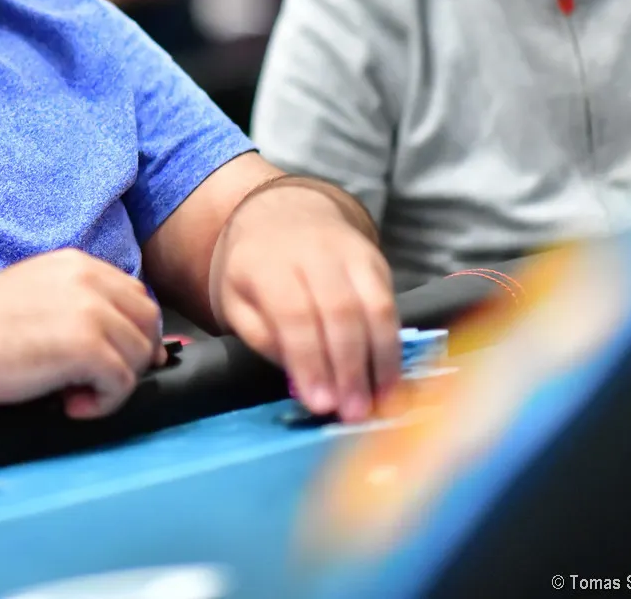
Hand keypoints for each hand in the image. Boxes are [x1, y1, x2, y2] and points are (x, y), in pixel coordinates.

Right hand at [0, 249, 165, 419]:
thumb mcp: (37, 294)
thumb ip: (78, 303)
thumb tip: (122, 339)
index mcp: (76, 263)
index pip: (135, 294)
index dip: (132, 331)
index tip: (114, 359)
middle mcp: (88, 279)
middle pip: (148, 321)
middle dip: (133, 357)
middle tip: (98, 381)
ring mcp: (90, 311)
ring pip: (140, 354)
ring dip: (115, 383)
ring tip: (74, 394)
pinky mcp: (86, 346)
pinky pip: (123, 383)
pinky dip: (103, 404)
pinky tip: (69, 405)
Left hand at [210, 183, 400, 421]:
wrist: (282, 217)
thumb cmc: (256, 272)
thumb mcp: (237, 302)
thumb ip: (263, 338)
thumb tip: (300, 380)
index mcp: (268, 263)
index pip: (294, 313)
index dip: (310, 361)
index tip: (320, 403)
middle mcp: (313, 252)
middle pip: (340, 312)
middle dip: (348, 368)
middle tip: (352, 413)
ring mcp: (350, 253)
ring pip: (374, 308)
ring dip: (380, 362)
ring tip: (378, 404)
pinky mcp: (376, 261)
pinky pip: (391, 306)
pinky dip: (393, 347)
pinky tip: (390, 381)